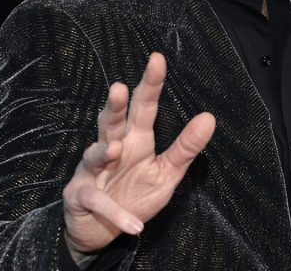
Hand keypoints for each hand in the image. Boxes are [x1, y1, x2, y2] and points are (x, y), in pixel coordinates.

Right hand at [62, 52, 215, 258]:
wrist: (101, 230)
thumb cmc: (134, 195)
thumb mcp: (167, 173)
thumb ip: (185, 148)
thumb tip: (209, 117)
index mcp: (136, 139)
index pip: (145, 106)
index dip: (151, 84)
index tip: (157, 59)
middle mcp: (112, 148)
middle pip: (113, 121)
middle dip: (115, 106)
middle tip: (120, 88)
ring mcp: (93, 171)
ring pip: (94, 154)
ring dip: (101, 152)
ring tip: (113, 149)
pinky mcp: (81, 195)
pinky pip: (98, 202)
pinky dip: (116, 213)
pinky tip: (133, 225)